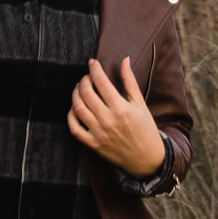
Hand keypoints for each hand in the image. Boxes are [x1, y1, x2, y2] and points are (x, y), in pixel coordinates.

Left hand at [68, 57, 166, 178]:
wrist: (146, 159)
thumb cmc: (145, 129)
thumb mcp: (140, 104)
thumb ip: (130, 81)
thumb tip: (124, 60)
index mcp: (121, 108)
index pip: (101, 82)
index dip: (94, 69)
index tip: (92, 62)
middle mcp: (108, 120)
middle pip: (86, 93)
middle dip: (84, 80)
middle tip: (86, 77)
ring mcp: (98, 133)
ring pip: (78, 108)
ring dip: (75, 94)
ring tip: (80, 89)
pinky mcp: (93, 144)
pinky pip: (74, 128)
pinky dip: (71, 115)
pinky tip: (75, 108)